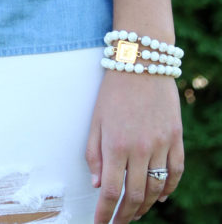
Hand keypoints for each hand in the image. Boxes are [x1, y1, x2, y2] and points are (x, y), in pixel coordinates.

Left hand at [85, 71, 183, 221]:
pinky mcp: (176, 138)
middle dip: (125, 215)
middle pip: (134, 196)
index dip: (105, 214)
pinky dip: (168, 189)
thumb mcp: (95, 120)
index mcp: (115, 145)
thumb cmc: (113, 92)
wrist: (141, 63)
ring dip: (145, 206)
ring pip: (155, 188)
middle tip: (118, 223)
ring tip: (135, 213)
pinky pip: (175, 172)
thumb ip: (94, 154)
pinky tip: (159, 197)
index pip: (111, 192)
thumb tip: (98, 186)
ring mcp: (161, 144)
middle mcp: (139, 149)